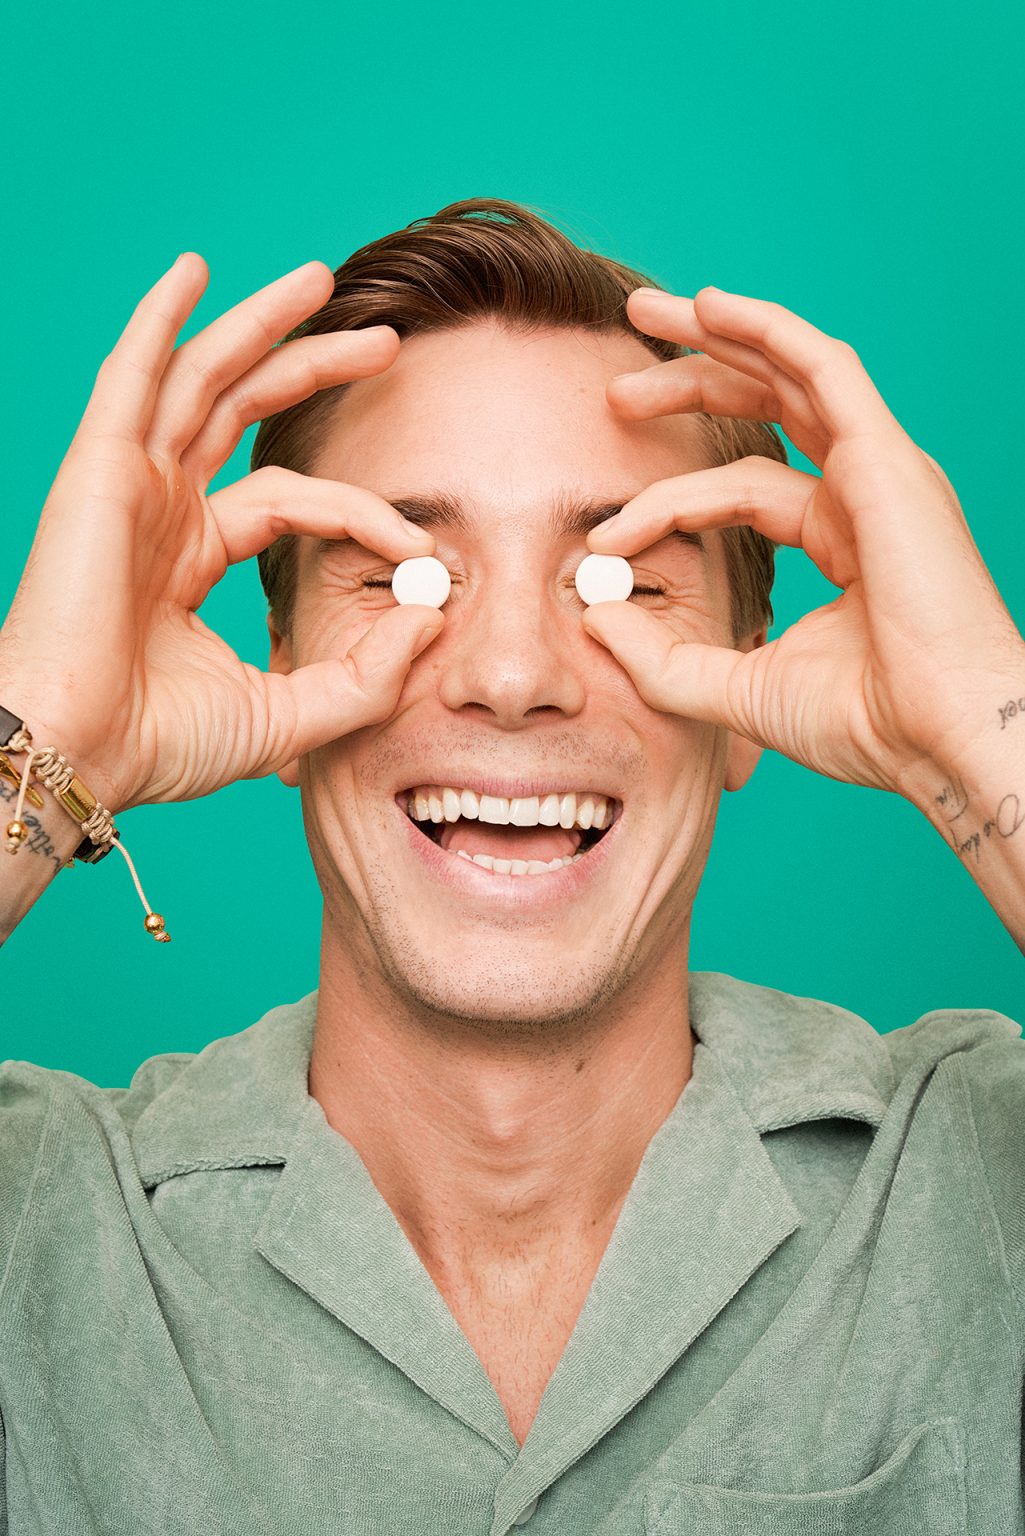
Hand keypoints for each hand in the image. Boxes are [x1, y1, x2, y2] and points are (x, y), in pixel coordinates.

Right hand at [0, 255, 442, 812]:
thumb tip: (433, 618)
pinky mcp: (98, 472)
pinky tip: (194, 271)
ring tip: (320, 280)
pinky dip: (159, 321)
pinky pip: (133, 379)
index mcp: (194, 556)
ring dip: (258, 325)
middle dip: (315, 367)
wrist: (80, 755)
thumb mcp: (290, 712)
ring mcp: (128, 485)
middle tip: (388, 341)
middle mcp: (162, 509)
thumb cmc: (160, 743)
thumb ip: (366, 675)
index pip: (294, 501)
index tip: (424, 547)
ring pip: (200, 378)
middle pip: (245, 412)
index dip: (363, 513)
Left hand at [583, 285, 1024, 799]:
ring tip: (642, 313)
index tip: (602, 539)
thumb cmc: (865, 725)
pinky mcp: (886, 459)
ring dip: (716, 338)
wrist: (940, 737)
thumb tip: (592, 614)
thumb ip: (663, 657)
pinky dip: (767, 331)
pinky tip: (710, 306)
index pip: (738, 490)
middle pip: (766, 411)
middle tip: (617, 382)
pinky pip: (822, 370)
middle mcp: (861, 494)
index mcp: (840, 538)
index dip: (665, 503)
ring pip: (789, 375)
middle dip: (690, 380)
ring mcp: (878, 471)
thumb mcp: (738, 688)